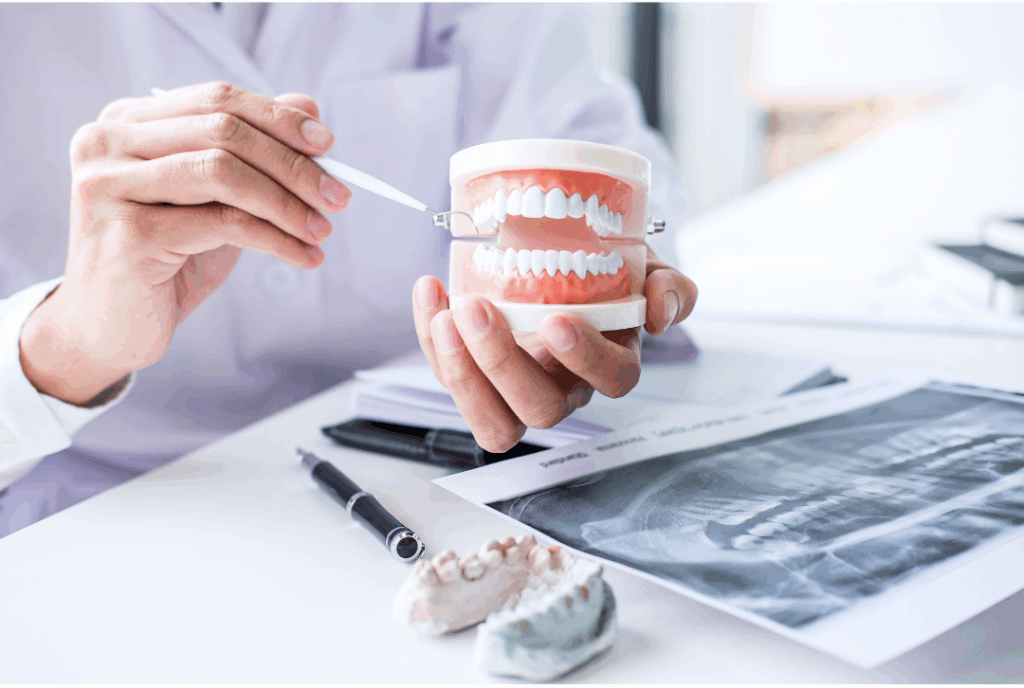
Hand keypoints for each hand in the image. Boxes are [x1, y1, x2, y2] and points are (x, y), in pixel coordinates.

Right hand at [19, 81, 350, 405]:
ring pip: (224, 172)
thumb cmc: (162, 260)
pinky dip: (275, 239)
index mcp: (126, 122)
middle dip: (293, 164)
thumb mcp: (213, 201)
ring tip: (322, 230)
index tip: (328, 145)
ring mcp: (110, 185)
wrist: (106, 328)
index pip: (217, 100)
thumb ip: (252, 154)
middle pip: (224, 131)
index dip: (278, 118)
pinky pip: (223, 224)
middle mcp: (107, 143)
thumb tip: (309, 108)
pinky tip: (303, 256)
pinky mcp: (127, 233)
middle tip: (338, 196)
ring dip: (287, 203)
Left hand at [412, 249, 696, 451]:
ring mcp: (517, 392)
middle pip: (540, 409)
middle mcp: (565, 388)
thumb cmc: (604, 273)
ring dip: (461, 373)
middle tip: (478, 310)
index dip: (585, 358)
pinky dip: (431, 340)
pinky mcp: (476, 381)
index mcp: (611, 362)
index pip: (612, 379)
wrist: (561, 261)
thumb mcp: (644, 267)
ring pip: (493, 420)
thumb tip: (660, 310)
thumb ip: (669, 286)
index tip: (556, 320)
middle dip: (503, 364)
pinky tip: (430, 292)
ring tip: (445, 314)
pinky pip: (451, 379)